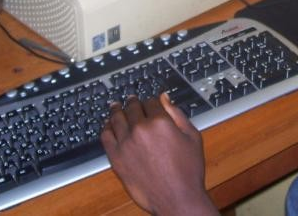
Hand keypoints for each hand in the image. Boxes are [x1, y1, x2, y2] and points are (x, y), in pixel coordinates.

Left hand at [101, 93, 218, 215]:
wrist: (177, 198)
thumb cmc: (187, 171)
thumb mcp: (192, 136)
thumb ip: (177, 114)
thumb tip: (165, 99)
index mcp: (160, 122)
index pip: (151, 101)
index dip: (152, 101)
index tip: (151, 102)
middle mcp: (141, 129)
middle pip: (132, 107)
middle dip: (133, 102)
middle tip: (131, 100)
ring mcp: (126, 144)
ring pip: (116, 118)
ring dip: (117, 110)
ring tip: (116, 107)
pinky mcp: (117, 158)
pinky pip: (106, 136)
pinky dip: (106, 128)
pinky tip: (108, 125)